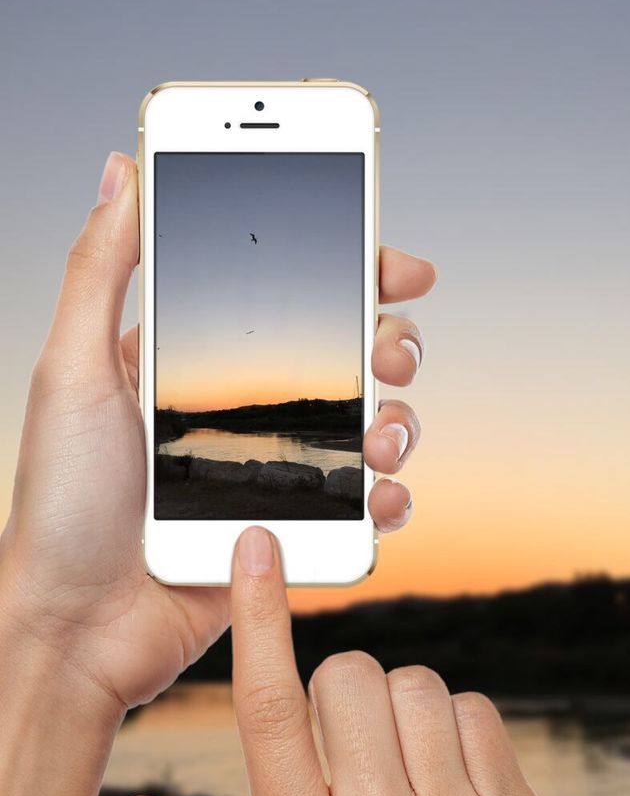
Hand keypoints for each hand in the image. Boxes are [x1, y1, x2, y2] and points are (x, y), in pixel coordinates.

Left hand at [0, 152, 435, 711]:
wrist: (77, 628)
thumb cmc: (62, 501)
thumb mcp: (69, 369)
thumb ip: (100, 268)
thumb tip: (121, 168)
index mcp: (201, 355)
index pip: (292, 291)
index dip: (353, 267)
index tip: (394, 261)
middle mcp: (250, 404)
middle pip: (352, 349)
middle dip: (392, 340)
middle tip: (390, 351)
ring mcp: (280, 466)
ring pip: (375, 418)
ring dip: (401, 416)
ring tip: (380, 434)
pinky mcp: (299, 527)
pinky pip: (371, 500)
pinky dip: (393, 493)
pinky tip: (381, 494)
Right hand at [116, 528, 569, 795]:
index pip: (268, 710)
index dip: (259, 618)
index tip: (256, 550)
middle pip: (348, 676)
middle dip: (340, 692)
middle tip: (347, 751)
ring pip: (417, 685)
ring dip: (400, 709)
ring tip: (400, 771)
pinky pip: (477, 712)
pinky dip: (456, 729)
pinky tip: (447, 781)